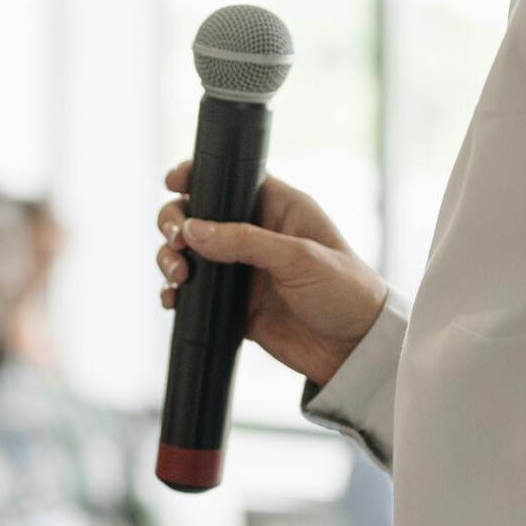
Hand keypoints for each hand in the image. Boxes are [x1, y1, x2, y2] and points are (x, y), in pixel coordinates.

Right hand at [154, 162, 388, 386]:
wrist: (355, 350)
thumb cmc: (345, 292)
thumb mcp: (299, 258)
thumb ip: (244, 240)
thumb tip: (194, 230)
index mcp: (278, 208)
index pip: (229, 179)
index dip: (197, 175)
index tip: (173, 182)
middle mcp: (255, 234)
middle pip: (198, 215)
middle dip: (175, 222)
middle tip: (176, 241)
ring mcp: (242, 270)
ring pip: (189, 253)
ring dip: (170, 259)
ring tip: (177, 274)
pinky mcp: (234, 304)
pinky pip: (193, 294)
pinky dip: (175, 294)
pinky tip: (173, 299)